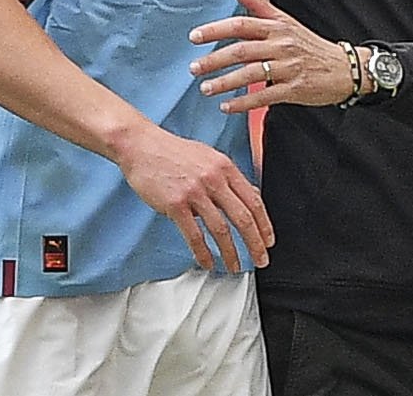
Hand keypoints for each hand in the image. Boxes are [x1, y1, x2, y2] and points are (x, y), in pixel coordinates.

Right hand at [114, 123, 273, 271]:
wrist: (142, 146)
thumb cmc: (174, 152)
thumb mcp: (210, 157)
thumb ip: (230, 177)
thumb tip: (251, 194)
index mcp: (226, 167)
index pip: (254, 200)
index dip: (264, 225)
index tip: (269, 241)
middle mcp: (214, 179)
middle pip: (243, 218)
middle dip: (255, 244)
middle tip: (261, 260)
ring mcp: (195, 192)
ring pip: (221, 229)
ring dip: (231, 253)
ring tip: (235, 266)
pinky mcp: (175, 204)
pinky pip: (194, 235)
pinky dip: (203, 253)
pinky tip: (208, 262)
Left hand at [189, 0, 356, 111]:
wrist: (344, 68)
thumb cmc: (310, 45)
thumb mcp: (286, 20)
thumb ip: (258, 5)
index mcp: (277, 27)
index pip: (242, 25)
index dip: (216, 30)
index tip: (195, 37)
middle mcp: (281, 45)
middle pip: (242, 50)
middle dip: (214, 60)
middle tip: (194, 68)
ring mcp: (288, 67)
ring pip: (250, 74)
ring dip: (224, 82)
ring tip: (206, 88)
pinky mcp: (294, 88)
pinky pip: (264, 96)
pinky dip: (243, 103)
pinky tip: (227, 106)